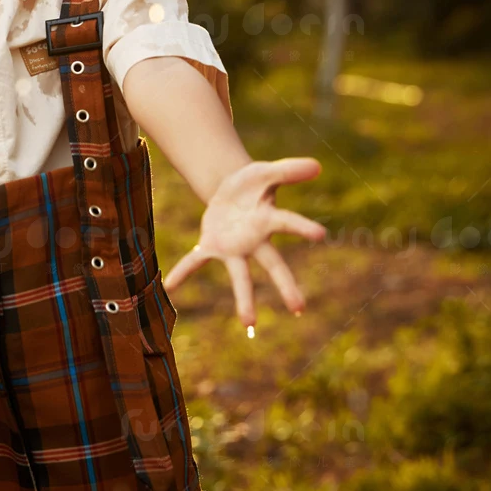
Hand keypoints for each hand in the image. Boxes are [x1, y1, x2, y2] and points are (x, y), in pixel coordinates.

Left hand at [165, 157, 326, 329]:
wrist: (229, 189)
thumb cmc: (253, 183)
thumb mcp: (267, 171)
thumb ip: (289, 169)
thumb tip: (317, 166)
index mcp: (269, 219)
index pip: (289, 223)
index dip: (303, 227)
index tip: (321, 234)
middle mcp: (255, 240)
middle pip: (273, 264)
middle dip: (286, 286)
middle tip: (299, 308)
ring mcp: (234, 247)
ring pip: (241, 276)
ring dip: (244, 300)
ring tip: (248, 324)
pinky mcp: (212, 245)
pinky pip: (196, 261)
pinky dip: (183, 272)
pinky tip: (169, 286)